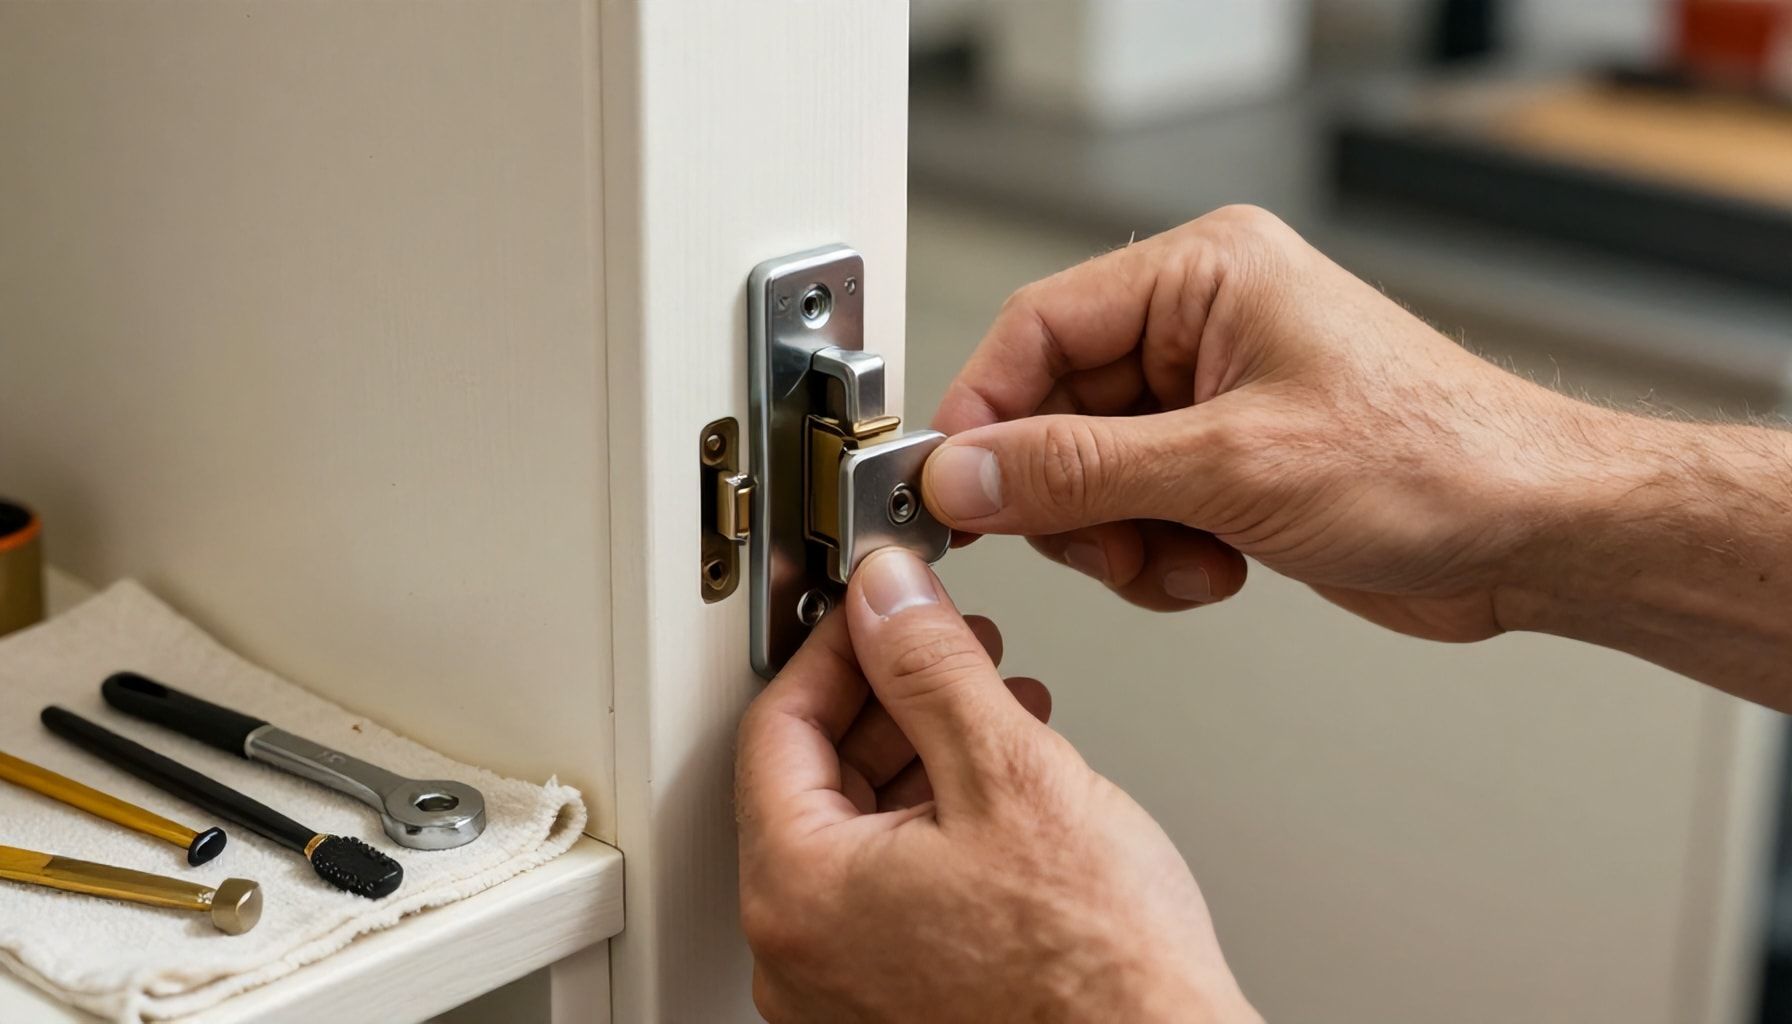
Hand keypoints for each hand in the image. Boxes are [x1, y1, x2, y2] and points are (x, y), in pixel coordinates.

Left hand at [736, 549, 1257, 1022]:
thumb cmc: (1099, 975)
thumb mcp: (1010, 773)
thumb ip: (930, 666)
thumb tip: (888, 596)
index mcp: (800, 895)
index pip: (776, 727)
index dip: (837, 648)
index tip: (880, 610)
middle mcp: (801, 957)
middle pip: (814, 779)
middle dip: (891, 698)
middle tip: (947, 646)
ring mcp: (845, 993)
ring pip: (859, 834)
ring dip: (923, 754)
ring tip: (997, 707)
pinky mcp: (896, 1009)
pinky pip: (889, 892)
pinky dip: (937, 824)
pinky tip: (1003, 788)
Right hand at [923, 205, 1602, 642]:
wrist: (1536, 535)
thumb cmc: (1438, 461)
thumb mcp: (1231, 465)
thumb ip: (1078, 470)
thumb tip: (967, 477)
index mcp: (1202, 276)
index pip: (1037, 329)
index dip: (985, 413)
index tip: (955, 489)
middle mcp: (1200, 327)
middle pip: (1054, 411)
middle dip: (1070, 497)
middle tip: (1099, 543)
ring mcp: (1212, 400)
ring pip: (1089, 475)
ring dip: (1118, 538)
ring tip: (1182, 556)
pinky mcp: (1227, 465)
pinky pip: (1135, 513)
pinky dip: (1157, 556)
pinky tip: (1216, 565)